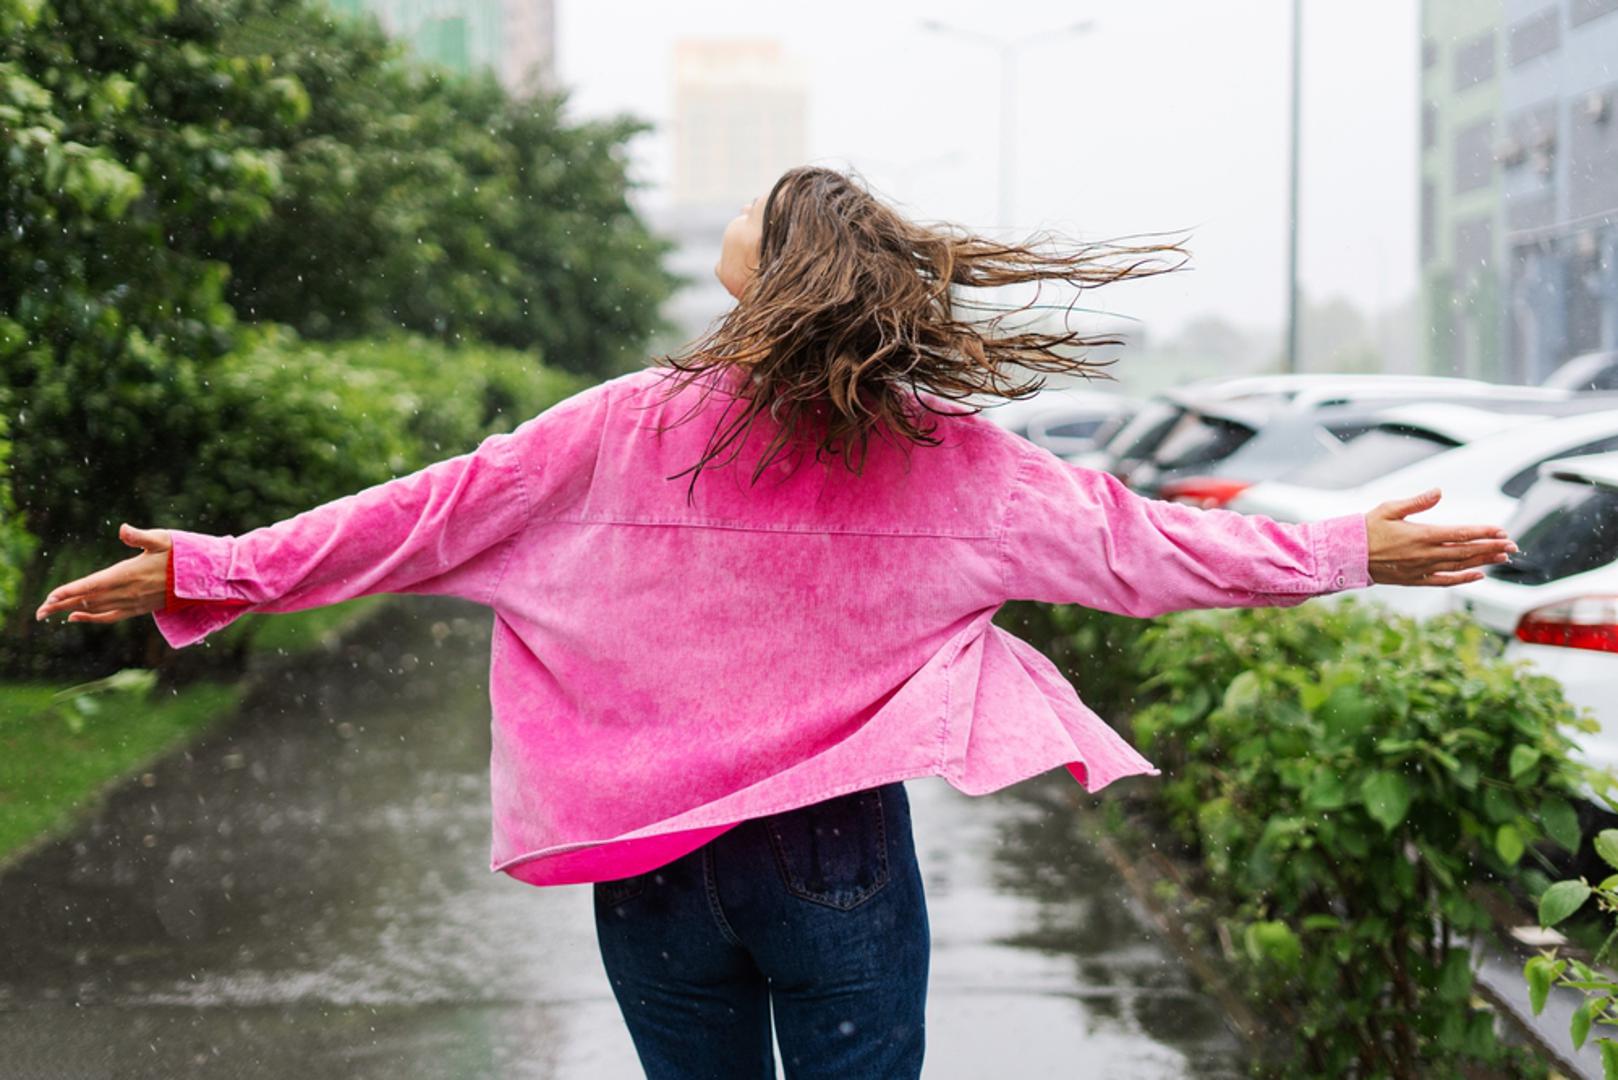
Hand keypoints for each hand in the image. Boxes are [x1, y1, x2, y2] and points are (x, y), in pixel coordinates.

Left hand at [34, 524, 172, 623]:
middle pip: (88, 600)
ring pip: (95, 609)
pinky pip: (109, 617)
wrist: (202, 579)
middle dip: (61, 605)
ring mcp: (132, 602)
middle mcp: (127, 592)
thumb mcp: (163, 539)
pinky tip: (75, 617)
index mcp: (129, 574)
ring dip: (70, 611)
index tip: (50, 597)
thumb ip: (140, 536)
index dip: (70, 591)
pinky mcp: (138, 609)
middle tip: (39, 612)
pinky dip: (91, 618)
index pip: (92, 585)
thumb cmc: (182, 555)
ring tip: (49, 613)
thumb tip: (123, 529)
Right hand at [1365, 490, 1515, 586]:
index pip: (1461, 533)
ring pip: (1459, 566)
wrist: (1346, 555)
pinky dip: (1463, 579)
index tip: (1502, 531)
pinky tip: (1478, 575)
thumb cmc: (1366, 528)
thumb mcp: (1389, 508)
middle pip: (1466, 551)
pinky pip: (1444, 581)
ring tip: (1503, 557)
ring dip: (1483, 561)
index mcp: (1421, 535)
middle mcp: (1425, 554)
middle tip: (1513, 546)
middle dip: (1492, 548)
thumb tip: (1439, 491)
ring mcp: (1421, 568)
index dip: (1484, 532)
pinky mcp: (1415, 579)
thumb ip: (1417, 502)